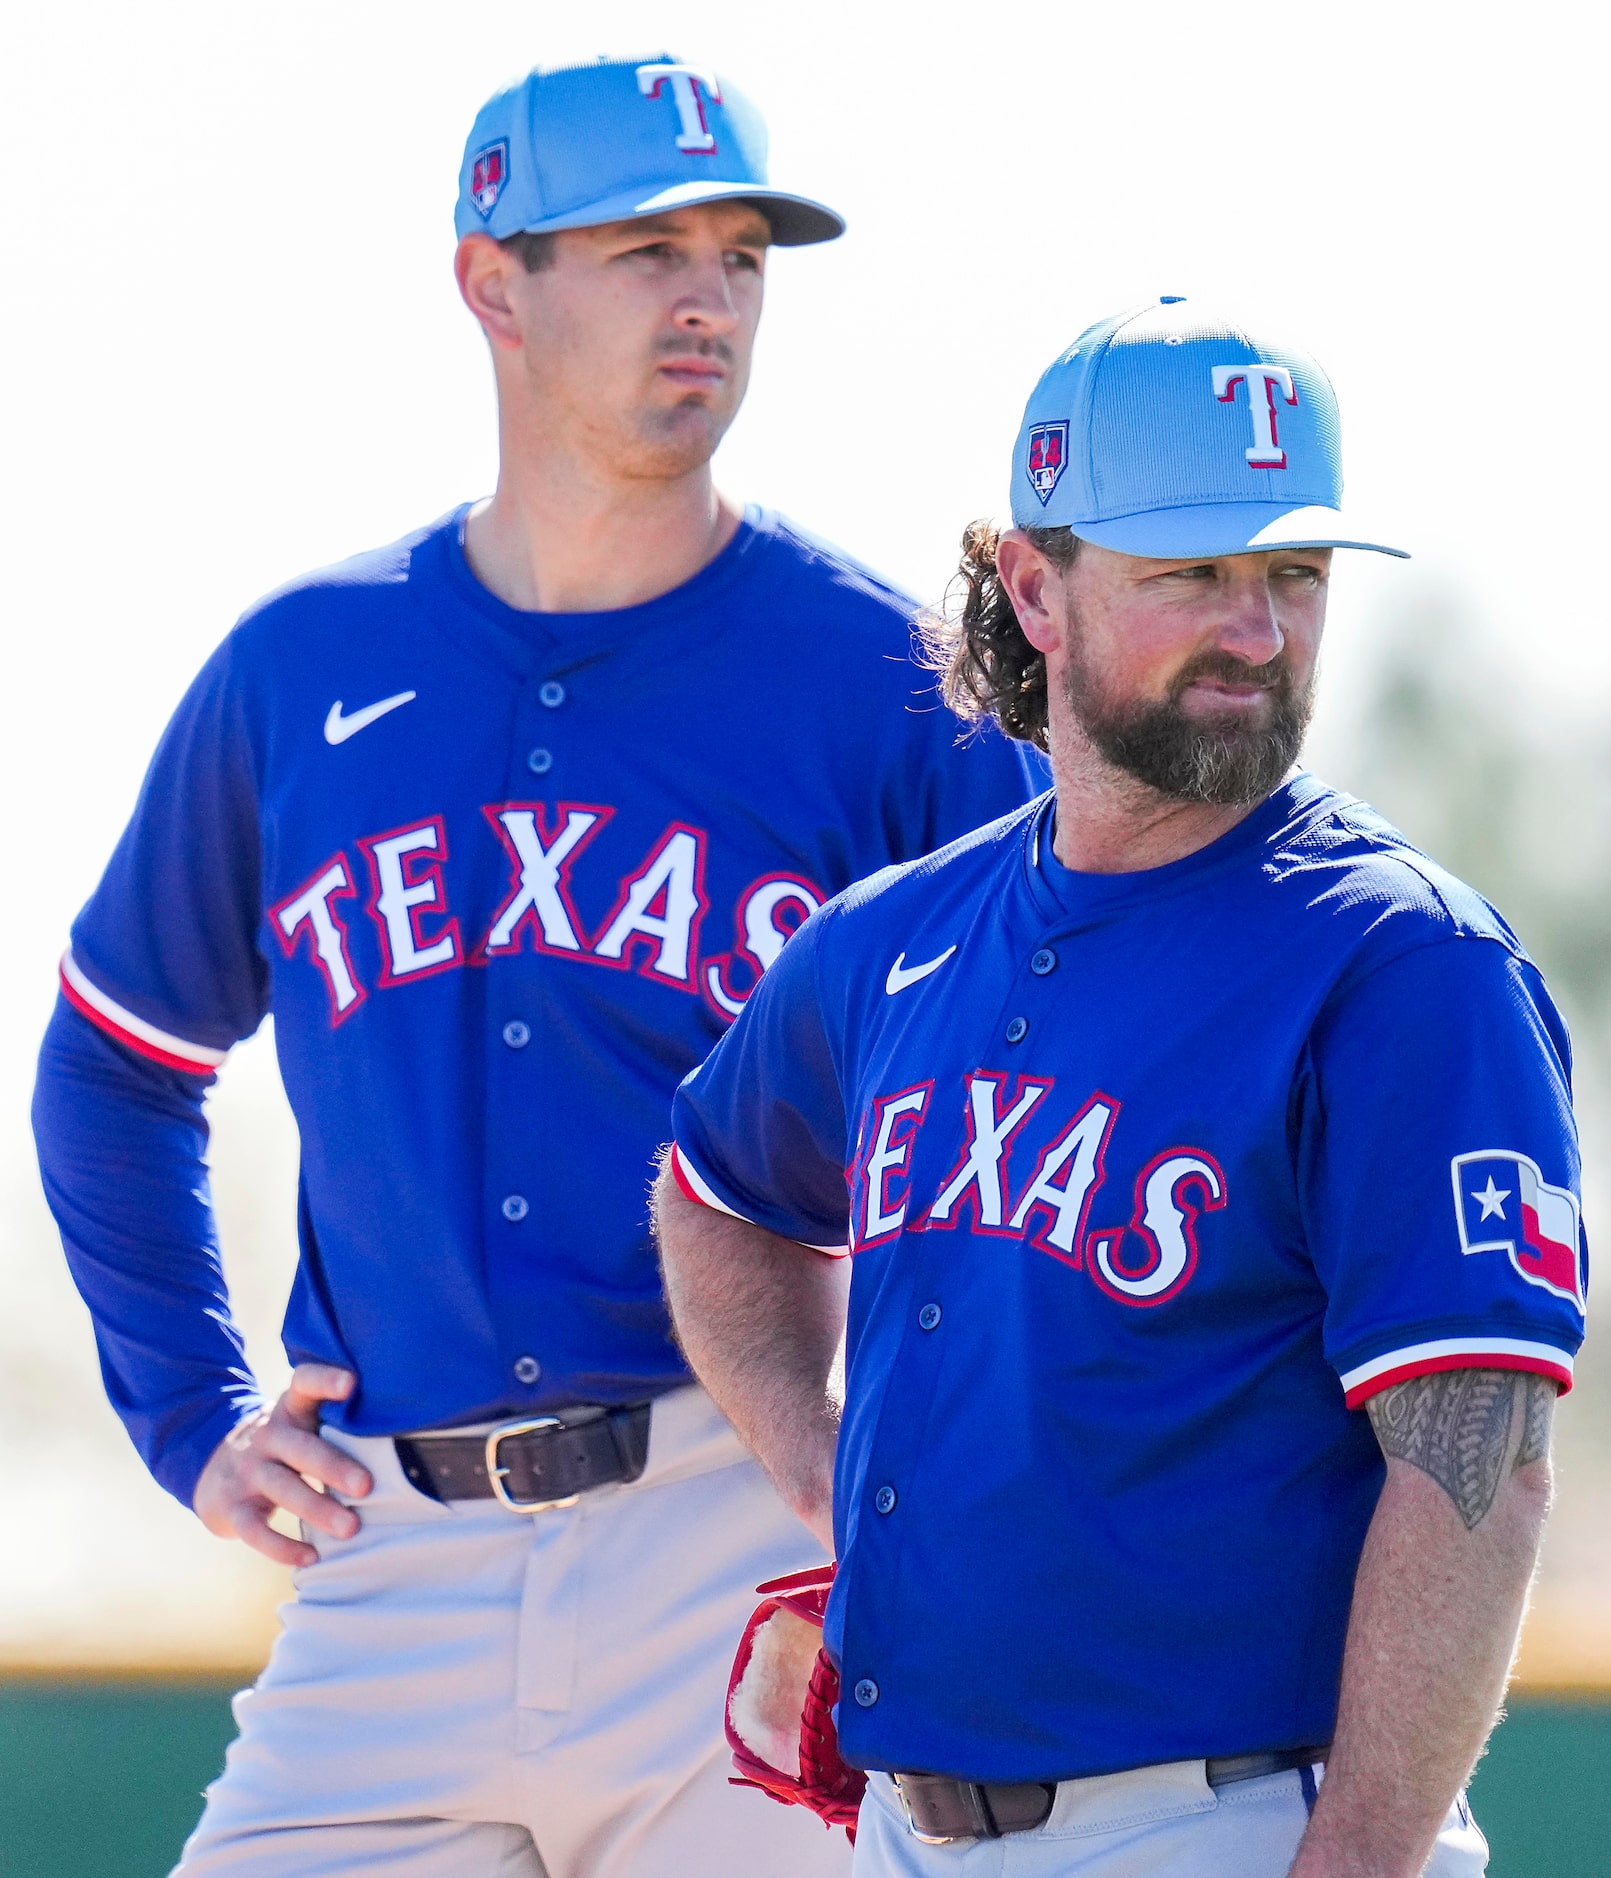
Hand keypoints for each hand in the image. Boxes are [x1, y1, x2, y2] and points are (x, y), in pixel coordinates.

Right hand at [193, 1364, 370, 1566]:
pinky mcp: (233, 1507)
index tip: (351, 1383)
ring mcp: (247, 1471)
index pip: (304, 1383)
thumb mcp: (304, 1423)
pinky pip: (254, 1529)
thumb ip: (341, 1423)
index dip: (325, 1380)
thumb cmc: (287, 1444)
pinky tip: (310, 1558)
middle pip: (299, 1447)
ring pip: (281, 1487)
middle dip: (333, 1466)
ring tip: (350, 1528)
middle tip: (366, 1486)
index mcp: (291, 1409)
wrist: (216, 1469)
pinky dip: (281, 1547)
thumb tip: (411, 1442)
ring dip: (316, 1508)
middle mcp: (268, 1435)